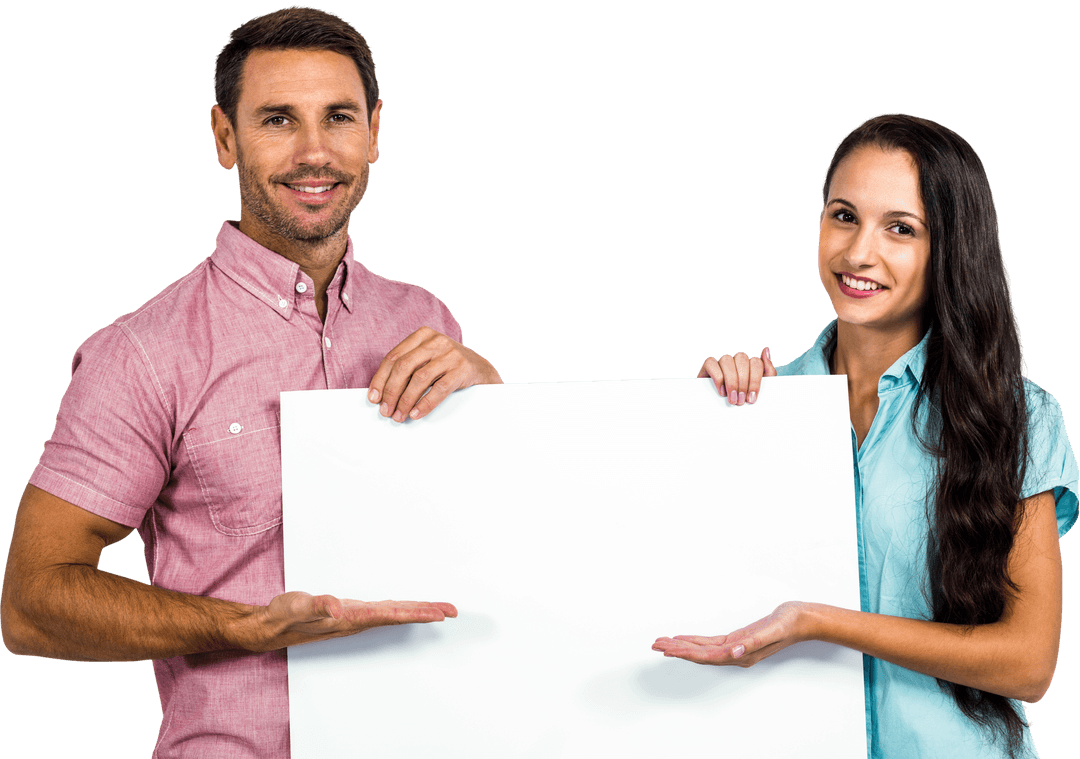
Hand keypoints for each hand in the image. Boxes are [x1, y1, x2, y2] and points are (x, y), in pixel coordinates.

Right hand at [234, 591, 457, 651]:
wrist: (271, 627)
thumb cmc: (285, 616)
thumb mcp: (299, 605)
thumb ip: (318, 605)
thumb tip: (337, 607)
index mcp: (351, 618)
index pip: (392, 615)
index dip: (417, 613)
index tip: (440, 614)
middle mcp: (358, 619)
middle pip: (400, 616)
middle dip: (427, 613)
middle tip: (453, 610)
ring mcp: (355, 617)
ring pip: (394, 614)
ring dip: (417, 611)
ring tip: (439, 610)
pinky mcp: (350, 613)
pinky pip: (384, 611)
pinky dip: (401, 608)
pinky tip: (407, 608)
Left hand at [367, 327, 501, 421]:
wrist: (482, 370)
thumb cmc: (449, 366)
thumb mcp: (428, 358)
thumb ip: (408, 367)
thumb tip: (382, 392)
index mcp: (422, 335)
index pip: (394, 357)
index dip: (380, 379)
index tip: (374, 398)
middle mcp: (436, 341)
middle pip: (404, 367)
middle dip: (391, 391)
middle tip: (386, 410)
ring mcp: (451, 354)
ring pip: (420, 378)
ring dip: (406, 400)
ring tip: (399, 415)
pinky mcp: (463, 369)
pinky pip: (439, 388)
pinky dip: (425, 403)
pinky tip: (416, 413)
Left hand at [651, 601, 808, 666]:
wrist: (802, 620)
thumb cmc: (788, 623)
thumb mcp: (772, 630)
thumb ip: (753, 642)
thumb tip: (734, 652)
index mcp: (741, 654)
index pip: (707, 656)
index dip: (685, 653)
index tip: (667, 650)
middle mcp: (736, 654)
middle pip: (700, 654)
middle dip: (676, 650)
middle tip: (655, 645)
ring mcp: (736, 649)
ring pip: (702, 650)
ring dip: (682, 647)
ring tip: (663, 643)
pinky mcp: (737, 640)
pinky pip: (710, 644)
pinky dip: (695, 642)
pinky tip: (684, 640)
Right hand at [697, 347, 775, 405]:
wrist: (723, 415)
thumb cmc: (743, 400)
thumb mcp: (760, 389)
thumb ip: (768, 371)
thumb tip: (766, 350)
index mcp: (749, 364)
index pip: (756, 362)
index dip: (755, 380)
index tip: (752, 398)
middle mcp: (735, 360)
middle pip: (742, 358)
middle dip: (743, 382)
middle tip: (741, 400)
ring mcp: (721, 363)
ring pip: (727, 359)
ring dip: (731, 381)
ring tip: (732, 398)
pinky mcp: (707, 367)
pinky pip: (711, 363)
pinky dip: (718, 378)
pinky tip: (722, 391)